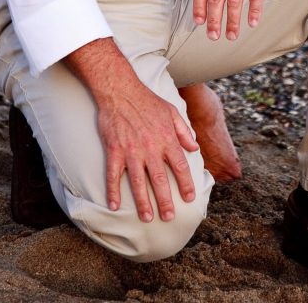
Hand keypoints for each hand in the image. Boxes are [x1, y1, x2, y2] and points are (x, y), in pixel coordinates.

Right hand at [98, 78, 198, 222]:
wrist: (120, 90)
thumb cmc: (147, 100)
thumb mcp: (171, 111)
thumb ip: (184, 130)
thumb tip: (195, 147)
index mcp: (167, 139)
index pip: (180, 166)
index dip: (186, 184)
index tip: (189, 198)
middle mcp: (151, 147)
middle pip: (160, 180)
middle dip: (166, 201)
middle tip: (169, 217)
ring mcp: (131, 151)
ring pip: (138, 182)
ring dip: (143, 202)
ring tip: (147, 218)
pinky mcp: (114, 150)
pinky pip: (114, 175)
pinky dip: (113, 191)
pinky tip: (114, 206)